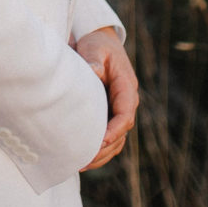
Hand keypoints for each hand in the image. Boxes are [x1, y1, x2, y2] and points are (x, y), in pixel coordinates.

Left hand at [73, 25, 137, 170]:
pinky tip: (81, 160)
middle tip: (84, 160)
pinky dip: (98, 151)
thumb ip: (95, 60)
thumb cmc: (97, 45)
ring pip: (116, 140)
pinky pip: (107, 138)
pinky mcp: (107, 115)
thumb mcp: (95, 48)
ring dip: (102, 155)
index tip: (101, 141)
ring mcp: (117, 110)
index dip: (114, 130)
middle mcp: (125, 102)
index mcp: (126, 88)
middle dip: (105, 148)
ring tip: (81, 165)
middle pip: (121, 133)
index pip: (125, 114)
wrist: (99, 41)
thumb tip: (95, 72)